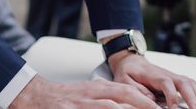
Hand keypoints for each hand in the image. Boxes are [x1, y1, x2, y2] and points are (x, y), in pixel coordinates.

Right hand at [10, 75, 163, 107]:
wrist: (34, 95)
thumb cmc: (64, 98)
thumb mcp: (88, 94)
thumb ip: (109, 99)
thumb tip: (132, 104)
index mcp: (99, 88)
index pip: (128, 92)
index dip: (146, 101)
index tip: (161, 108)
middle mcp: (93, 95)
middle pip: (124, 99)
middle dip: (143, 106)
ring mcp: (83, 104)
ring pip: (111, 107)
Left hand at [108, 52, 195, 108]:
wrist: (131, 61)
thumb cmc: (128, 73)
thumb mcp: (125, 80)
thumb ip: (137, 89)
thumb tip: (152, 100)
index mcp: (153, 74)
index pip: (166, 83)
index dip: (172, 95)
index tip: (174, 108)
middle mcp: (167, 74)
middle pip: (184, 82)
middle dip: (192, 96)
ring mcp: (174, 76)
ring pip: (191, 83)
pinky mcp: (179, 81)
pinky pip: (193, 86)